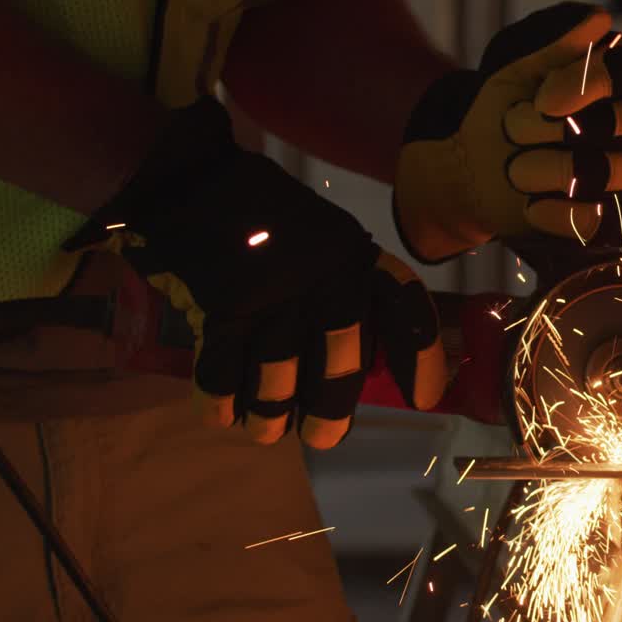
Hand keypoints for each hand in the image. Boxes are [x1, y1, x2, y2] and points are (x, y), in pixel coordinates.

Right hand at [66, 99, 445, 447]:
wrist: (197, 183)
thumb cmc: (274, 221)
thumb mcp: (330, 240)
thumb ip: (353, 292)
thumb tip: (372, 365)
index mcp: (355, 255)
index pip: (404, 306)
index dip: (420, 357)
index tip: (424, 401)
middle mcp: (324, 275)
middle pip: (340, 358)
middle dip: (331, 407)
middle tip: (323, 438)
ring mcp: (273, 290)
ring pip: (280, 372)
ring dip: (272, 412)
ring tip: (266, 433)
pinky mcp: (223, 303)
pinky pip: (226, 366)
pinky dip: (222, 398)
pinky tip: (222, 416)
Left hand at [393, 2, 621, 270]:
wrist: (471, 176)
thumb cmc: (499, 117)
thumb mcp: (516, 77)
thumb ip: (555, 48)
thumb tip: (600, 21)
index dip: (595, 82)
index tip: (544, 99)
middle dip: (560, 130)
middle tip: (514, 132)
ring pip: (613, 169)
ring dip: (547, 168)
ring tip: (515, 170)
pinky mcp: (616, 222)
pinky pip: (596, 216)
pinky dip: (551, 210)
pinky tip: (530, 205)